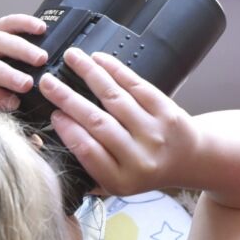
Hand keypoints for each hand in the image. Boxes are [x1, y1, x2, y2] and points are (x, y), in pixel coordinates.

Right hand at [38, 48, 198, 195]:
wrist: (191, 160)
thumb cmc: (145, 169)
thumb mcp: (118, 182)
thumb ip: (90, 169)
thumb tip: (55, 141)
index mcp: (123, 180)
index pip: (88, 151)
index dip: (67, 130)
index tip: (53, 113)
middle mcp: (141, 158)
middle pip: (98, 123)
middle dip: (68, 98)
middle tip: (47, 82)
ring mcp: (155, 133)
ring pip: (115, 98)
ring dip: (90, 74)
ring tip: (71, 58)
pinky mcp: (167, 111)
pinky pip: (137, 86)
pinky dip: (116, 70)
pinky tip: (98, 59)